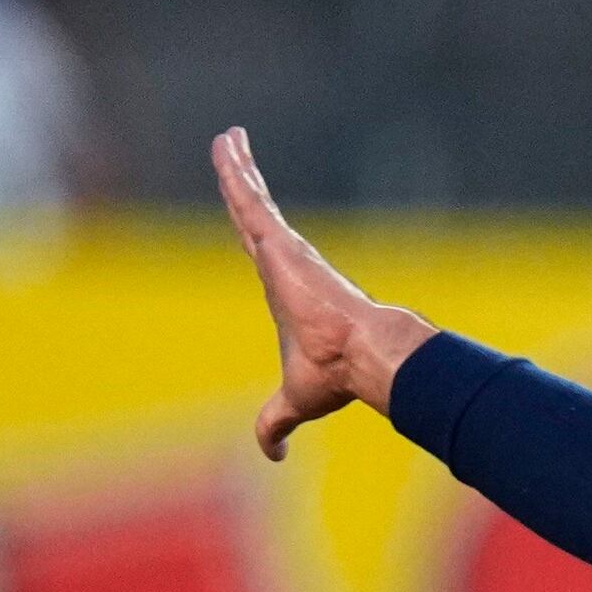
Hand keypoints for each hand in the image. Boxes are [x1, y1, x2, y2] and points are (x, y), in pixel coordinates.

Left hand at [215, 128, 430, 460]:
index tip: (250, 208)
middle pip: (254, 216)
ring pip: (249, 199)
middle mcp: (286, 265)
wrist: (365, 355)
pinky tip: (226, 142)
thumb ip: (274, 424)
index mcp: (288, 293)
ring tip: (227, 136)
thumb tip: (271, 455)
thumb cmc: (338, 376)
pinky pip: (249, 196)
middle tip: (237, 152)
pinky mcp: (280, 241)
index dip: (253, 229)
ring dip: (237, 166)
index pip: (262, 253)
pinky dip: (235, 168)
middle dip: (245, 183)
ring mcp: (284, 250)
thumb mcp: (293, 402)